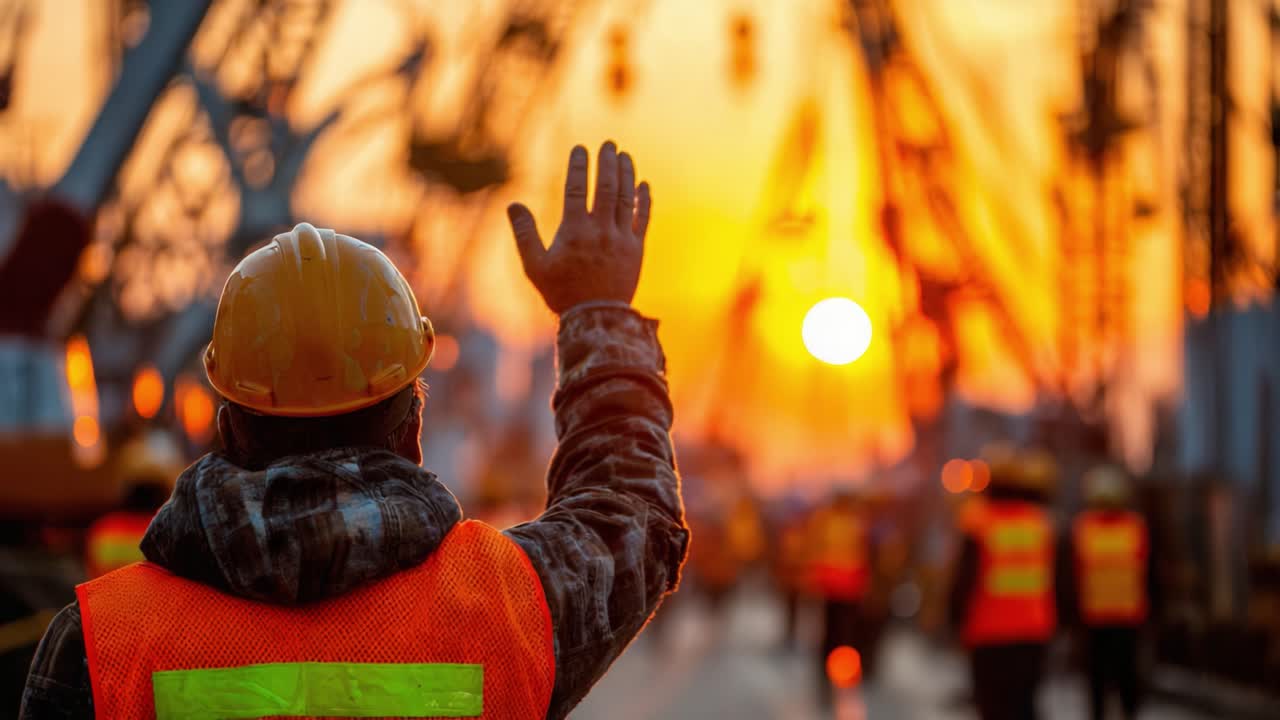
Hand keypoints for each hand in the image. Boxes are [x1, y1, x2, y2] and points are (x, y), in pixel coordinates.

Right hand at [507, 141, 651, 313]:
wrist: (596, 319)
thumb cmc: (561, 293)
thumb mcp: (534, 266)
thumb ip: (524, 234)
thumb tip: (513, 204)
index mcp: (574, 232)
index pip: (576, 189)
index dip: (578, 166)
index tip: (580, 149)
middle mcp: (601, 231)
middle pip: (606, 187)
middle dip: (607, 163)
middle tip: (608, 144)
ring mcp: (622, 240)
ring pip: (626, 199)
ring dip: (626, 175)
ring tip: (624, 157)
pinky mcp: (637, 250)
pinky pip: (643, 219)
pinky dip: (643, 201)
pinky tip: (643, 185)